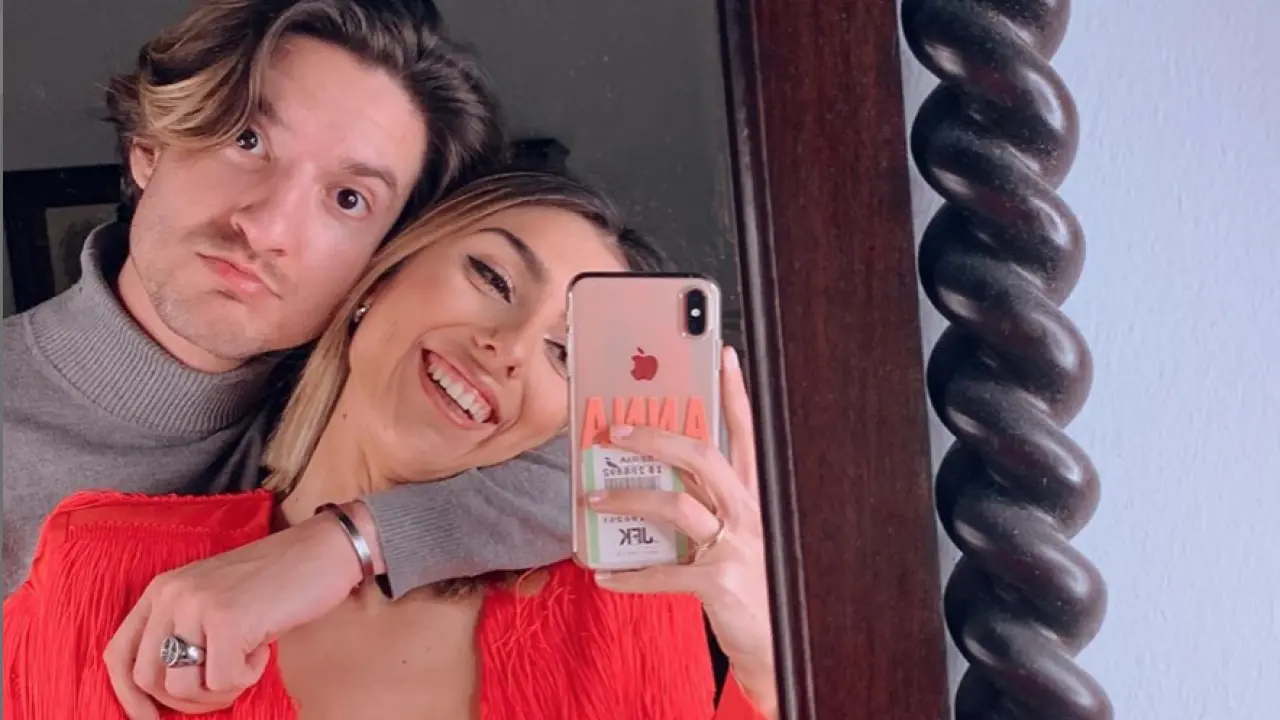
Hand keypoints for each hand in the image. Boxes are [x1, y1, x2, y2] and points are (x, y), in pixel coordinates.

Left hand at [102, 503, 371, 718]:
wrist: (323, 551)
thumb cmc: (277, 582)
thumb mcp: (216, 601)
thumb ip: (186, 633)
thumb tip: (168, 693)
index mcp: (163, 590)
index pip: (118, 655)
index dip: (130, 698)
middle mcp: (171, 595)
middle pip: (149, 679)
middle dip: (187, 699)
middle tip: (224, 685)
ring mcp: (197, 606)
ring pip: (182, 688)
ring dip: (219, 690)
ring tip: (247, 662)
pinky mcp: (227, 621)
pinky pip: (223, 681)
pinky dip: (247, 677)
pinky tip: (263, 649)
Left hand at [588, 346, 777, 716]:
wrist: (778, 648)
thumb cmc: (751, 586)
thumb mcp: (736, 538)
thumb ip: (706, 508)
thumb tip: (649, 484)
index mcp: (755, 498)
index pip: (747, 434)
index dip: (735, 393)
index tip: (722, 355)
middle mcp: (749, 514)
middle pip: (702, 456)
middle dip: (656, 436)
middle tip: (616, 430)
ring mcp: (736, 547)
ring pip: (674, 504)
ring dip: (625, 500)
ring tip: (591, 501)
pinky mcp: (719, 583)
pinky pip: (662, 571)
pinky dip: (628, 575)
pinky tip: (604, 575)